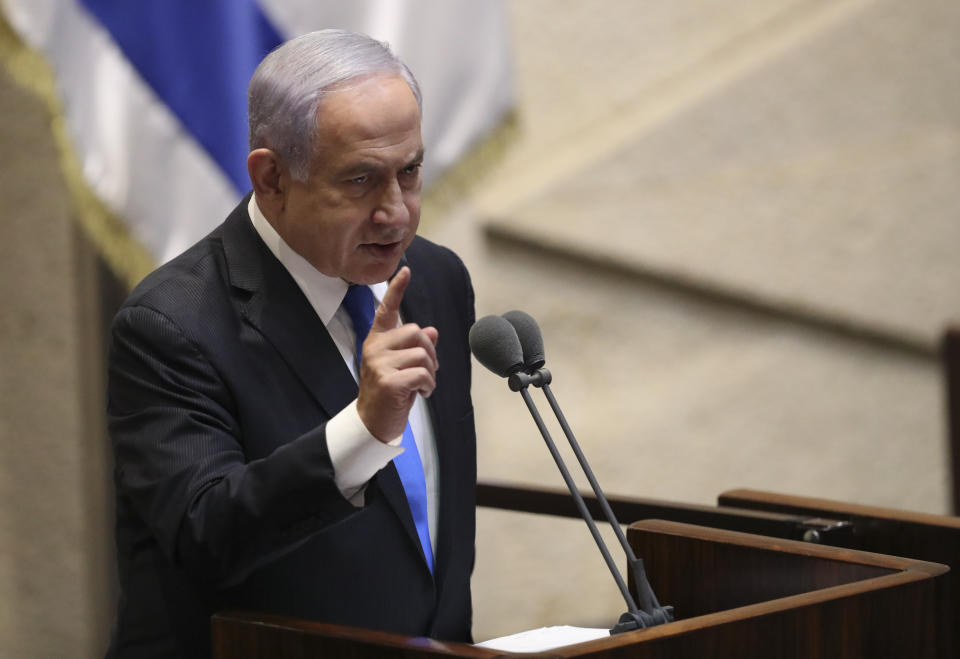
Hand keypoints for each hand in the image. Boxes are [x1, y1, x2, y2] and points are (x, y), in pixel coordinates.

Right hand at [356, 267, 438, 442]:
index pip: (386, 310)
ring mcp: (379, 364)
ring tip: (422, 386)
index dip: (397, 289)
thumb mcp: (402, 367)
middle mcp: (374, 348)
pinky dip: (428, 385)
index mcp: (377, 341)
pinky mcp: (388, 381)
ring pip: (423, 354)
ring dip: (431, 373)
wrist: (373, 423)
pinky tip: (421, 394)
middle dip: (431, 353)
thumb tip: (432, 331)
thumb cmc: (389, 394)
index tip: (405, 270)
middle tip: (427, 372)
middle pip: (417, 333)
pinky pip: (422, 373)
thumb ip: (414, 348)